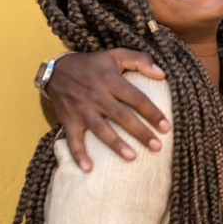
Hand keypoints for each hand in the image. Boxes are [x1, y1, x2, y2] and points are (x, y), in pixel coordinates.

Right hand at [47, 49, 168, 171]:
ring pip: (101, 130)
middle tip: (157, 146)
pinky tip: (88, 169)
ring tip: (132, 158)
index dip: (152, 112)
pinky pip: (73, 140)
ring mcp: (81, 109)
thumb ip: (140, 60)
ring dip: (116, 144)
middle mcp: (97, 96)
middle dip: (140, 132)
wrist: (56, 70)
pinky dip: (78, 155)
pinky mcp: (69, 120)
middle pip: (121, 116)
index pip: (136, 98)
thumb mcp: (116, 54)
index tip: (166, 127)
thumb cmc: (92, 64)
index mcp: (110, 80)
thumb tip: (162, 74)